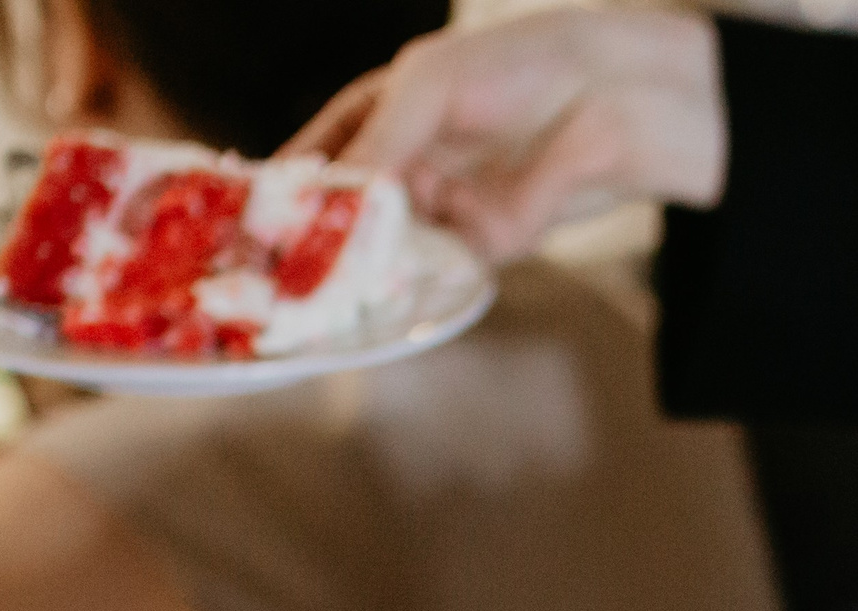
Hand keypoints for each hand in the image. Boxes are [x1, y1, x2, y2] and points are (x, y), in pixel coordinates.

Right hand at [285, 8, 726, 262]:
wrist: (616, 99)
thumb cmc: (518, 66)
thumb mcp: (427, 87)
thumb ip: (377, 141)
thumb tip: (325, 196)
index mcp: (379, 116)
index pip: (315, 159)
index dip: (279, 191)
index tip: (241, 224)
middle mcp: (407, 166)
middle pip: (345, 215)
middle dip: (310, 245)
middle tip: (268, 277)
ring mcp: (444, 207)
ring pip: (388, 252)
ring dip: (357, 274)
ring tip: (313, 296)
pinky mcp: (487, 243)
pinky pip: (440, 273)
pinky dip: (414, 284)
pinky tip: (381, 296)